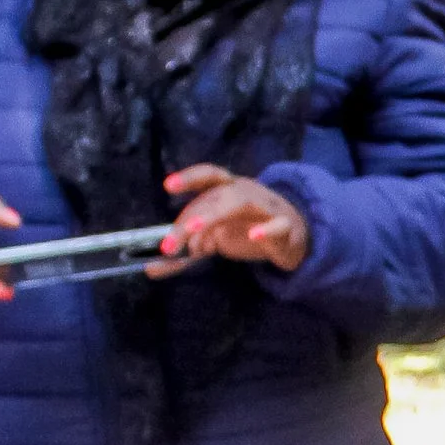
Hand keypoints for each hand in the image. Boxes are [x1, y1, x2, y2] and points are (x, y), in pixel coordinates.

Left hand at [152, 163, 309, 275]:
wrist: (293, 237)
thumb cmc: (248, 230)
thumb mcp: (213, 240)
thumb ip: (185, 253)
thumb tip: (151, 268)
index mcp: (228, 189)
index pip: (208, 176)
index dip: (189, 178)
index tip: (168, 185)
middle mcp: (246, 192)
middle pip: (216, 197)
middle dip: (191, 218)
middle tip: (171, 244)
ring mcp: (267, 207)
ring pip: (242, 202)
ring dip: (217, 215)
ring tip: (197, 234)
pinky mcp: (286, 227)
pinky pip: (278, 225)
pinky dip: (267, 229)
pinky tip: (254, 236)